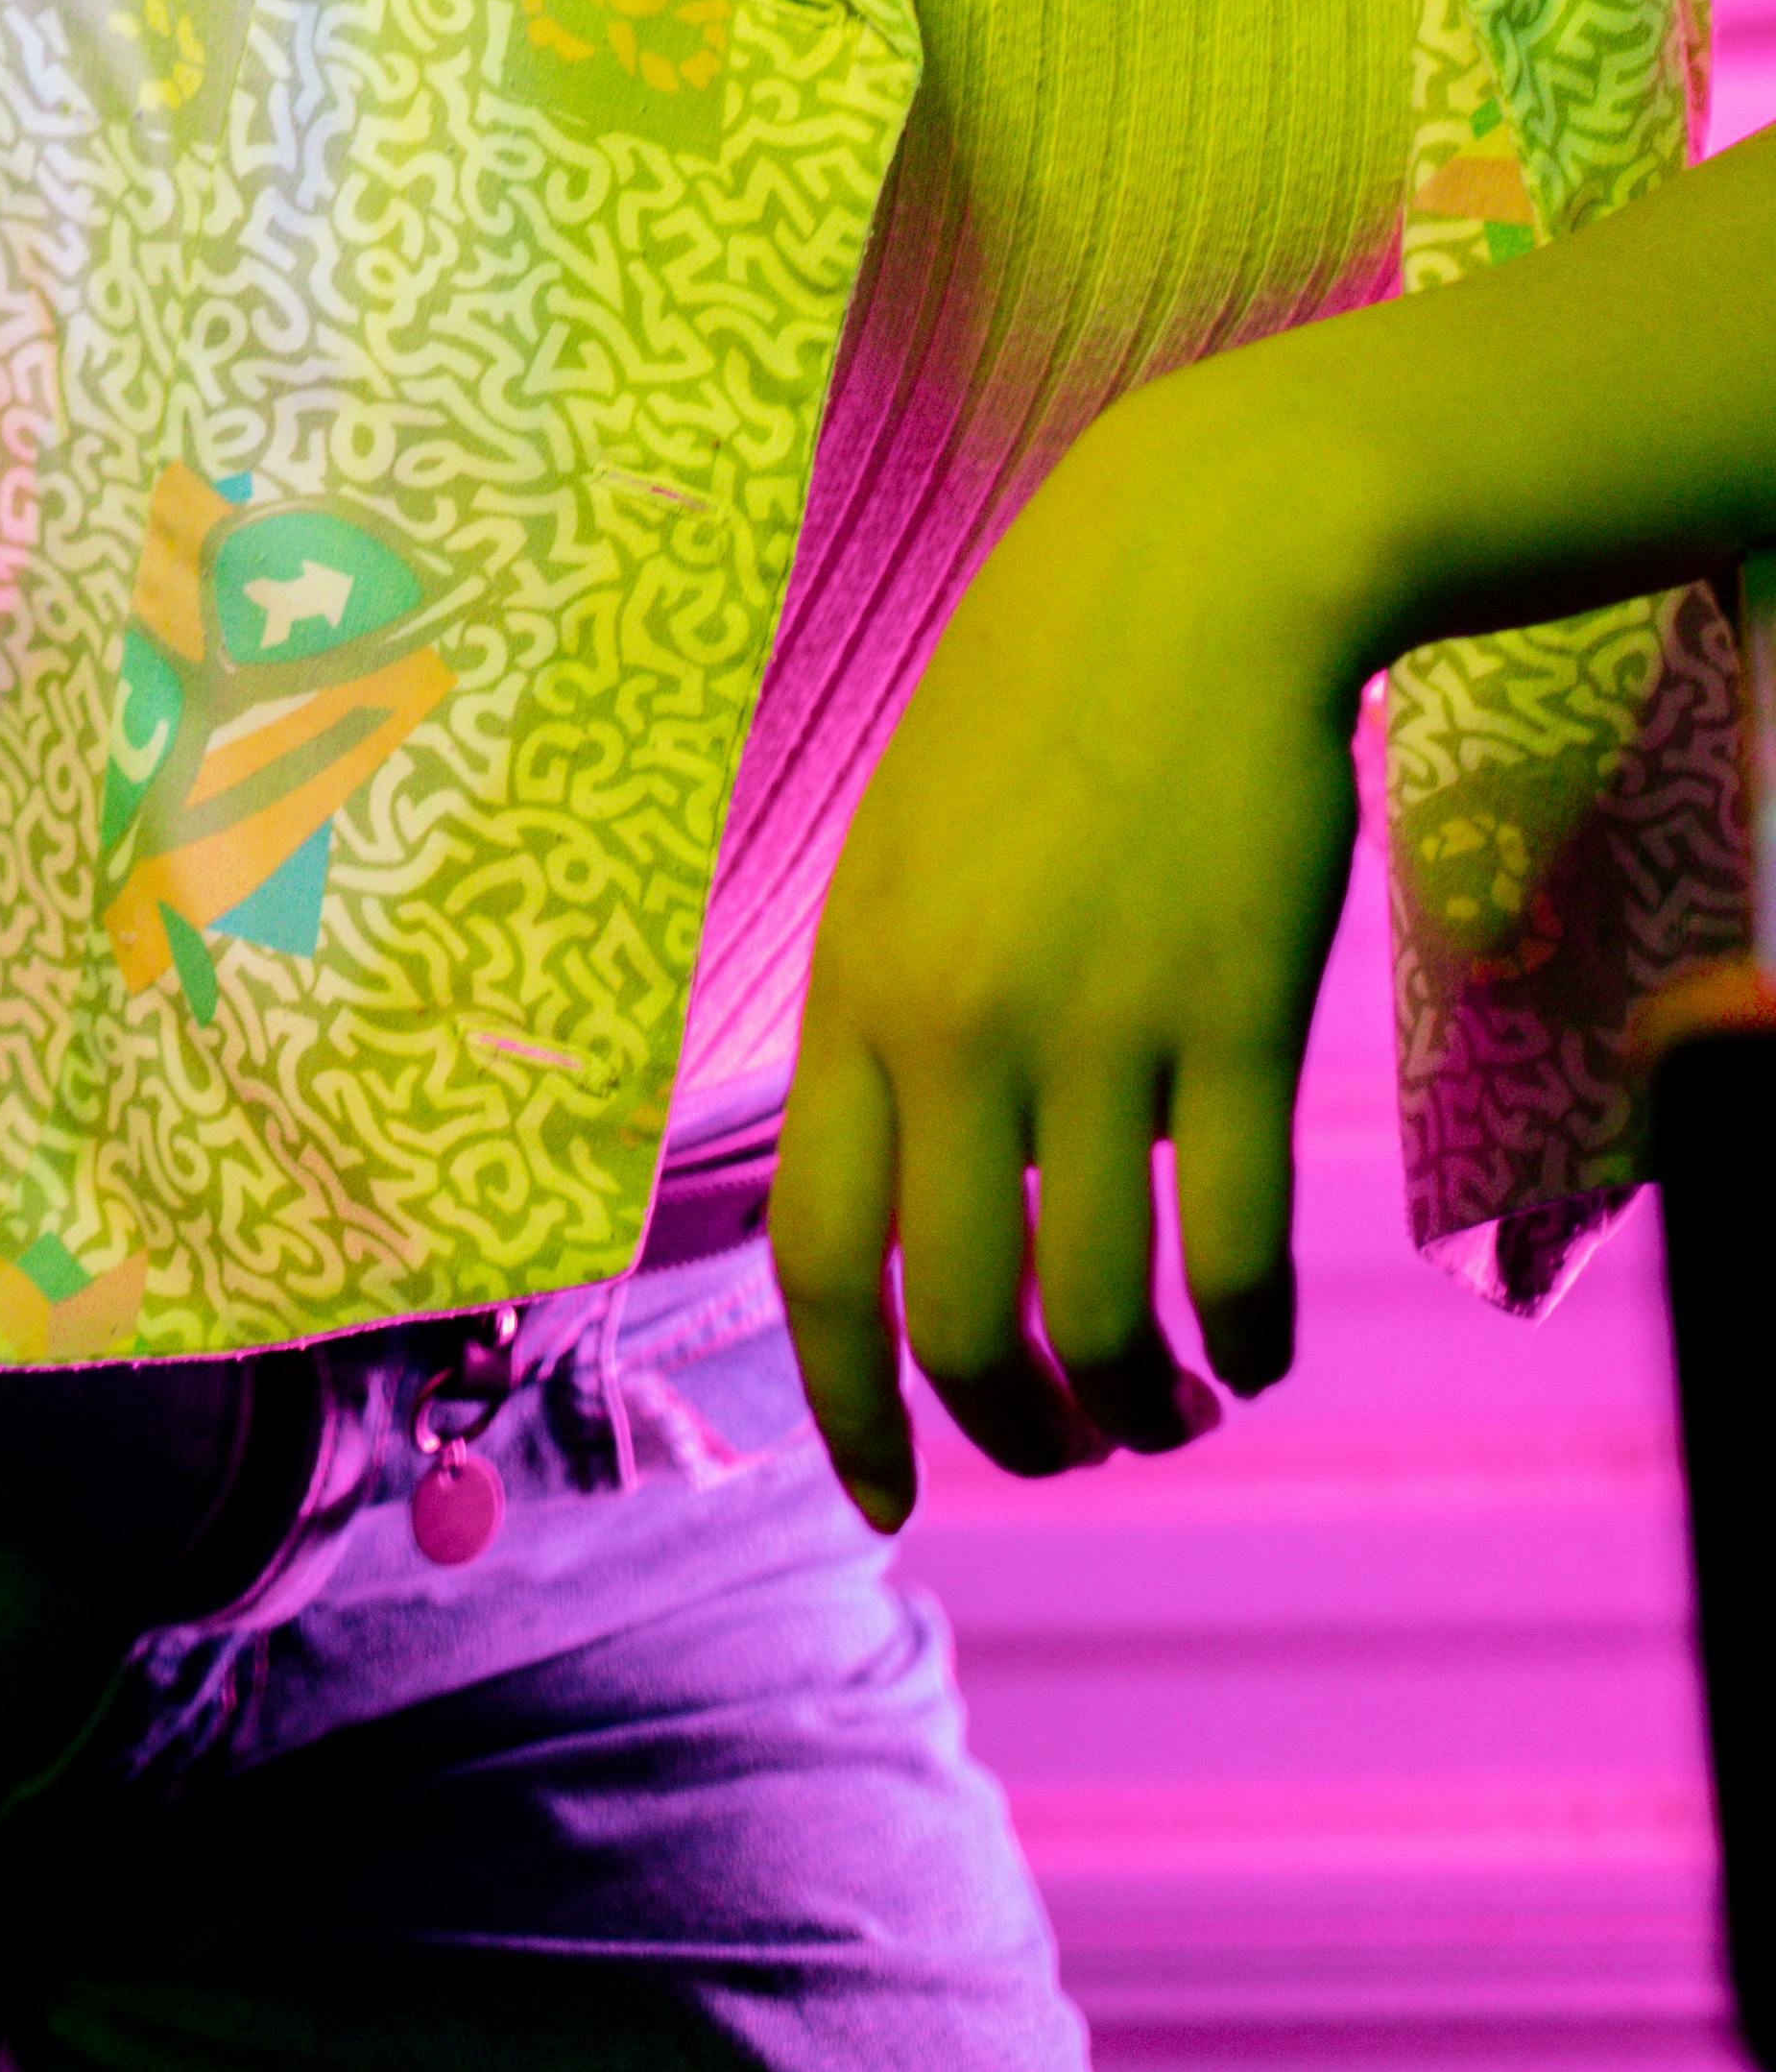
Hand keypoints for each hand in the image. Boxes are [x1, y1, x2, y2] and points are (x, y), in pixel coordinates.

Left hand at [773, 356, 1372, 1534]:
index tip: (889, 1500)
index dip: (847, 1406)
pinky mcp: (1237, 1014)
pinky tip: (1255, 1345)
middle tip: (1072, 1452)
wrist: (1194, 571)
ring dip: (1140, 1400)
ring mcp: (1099, 1023)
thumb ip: (892, 1021)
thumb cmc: (1048, 713)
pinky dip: (1247, 1335)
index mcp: (858, 988)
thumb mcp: (908, 857)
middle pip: (956, 1318)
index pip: (815, 1257)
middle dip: (1011, 1432)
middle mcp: (958, 1022)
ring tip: (1173, 1406)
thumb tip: (904, 1203)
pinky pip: (1234, 1244)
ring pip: (1101, 1310)